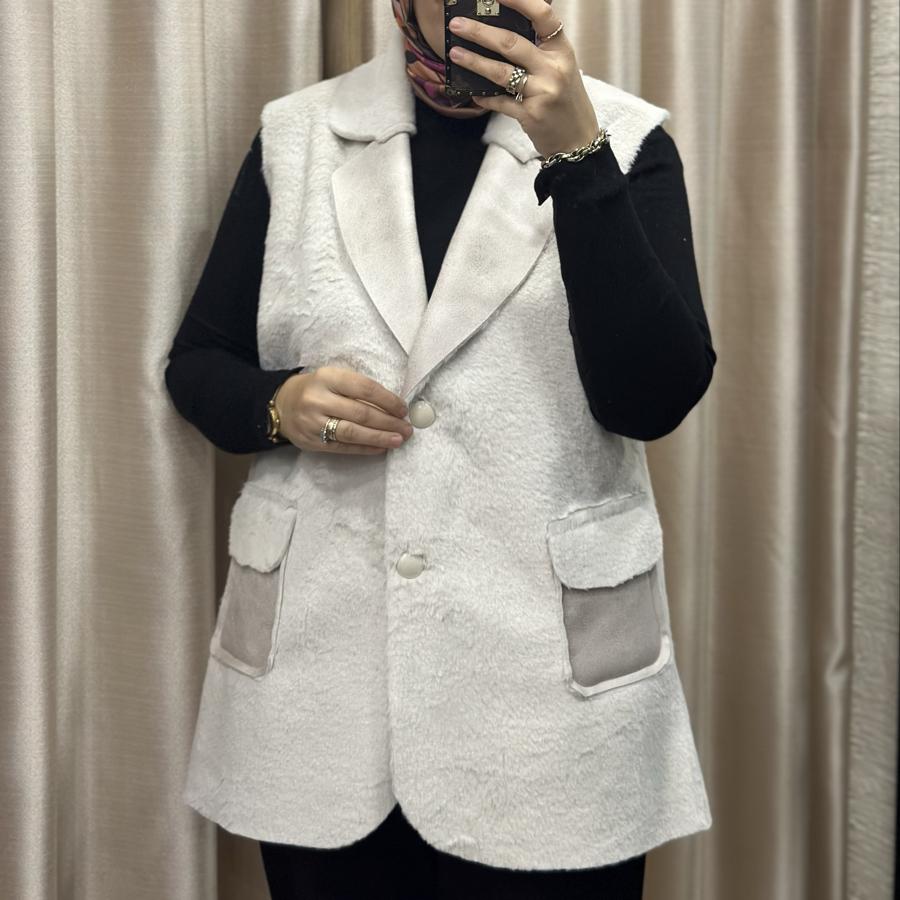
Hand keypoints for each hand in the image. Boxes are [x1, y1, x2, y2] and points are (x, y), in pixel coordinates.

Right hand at [274, 366, 412, 453]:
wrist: (282, 404)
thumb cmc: (317, 389)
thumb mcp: (333, 378)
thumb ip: (358, 388)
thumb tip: (393, 406)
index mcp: (327, 377)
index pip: (364, 388)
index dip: (387, 400)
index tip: (403, 409)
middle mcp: (318, 400)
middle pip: (361, 413)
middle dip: (388, 422)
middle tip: (407, 429)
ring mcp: (313, 422)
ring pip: (353, 433)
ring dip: (380, 438)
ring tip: (399, 440)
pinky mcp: (312, 442)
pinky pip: (344, 447)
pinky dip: (365, 448)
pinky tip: (381, 448)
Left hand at [447, 0, 600, 158]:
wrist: (577, 139)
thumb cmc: (565, 100)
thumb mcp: (560, 67)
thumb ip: (539, 49)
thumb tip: (502, 31)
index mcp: (561, 50)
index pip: (542, 15)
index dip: (518, 0)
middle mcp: (553, 69)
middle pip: (512, 43)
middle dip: (480, 32)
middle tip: (457, 25)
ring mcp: (542, 92)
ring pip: (502, 73)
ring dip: (474, 62)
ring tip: (455, 53)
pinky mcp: (531, 115)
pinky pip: (500, 102)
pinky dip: (485, 97)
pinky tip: (473, 93)